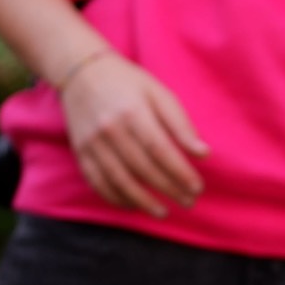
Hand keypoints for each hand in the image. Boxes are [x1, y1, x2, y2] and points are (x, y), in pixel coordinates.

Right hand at [60, 51, 208, 216]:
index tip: (197, 187)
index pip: (160, 150)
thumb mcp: (159, 93)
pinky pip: (98, 182)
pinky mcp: (81, 152)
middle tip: (188, 202)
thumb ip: (180, 124)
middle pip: (143, 168)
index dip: (180, 172)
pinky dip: (116, 198)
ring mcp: (92, 142)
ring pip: (119, 180)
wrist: (81, 72)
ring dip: (143, 201)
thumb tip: (203, 154)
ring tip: (164, 212)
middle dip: (168, 189)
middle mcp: (110, 129)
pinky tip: (134, 206)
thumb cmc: (128, 83)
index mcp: (132, 112)